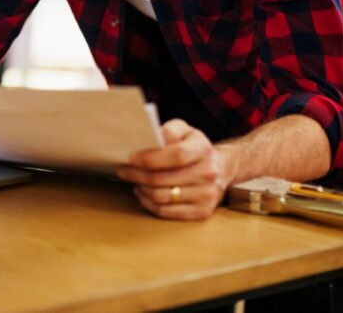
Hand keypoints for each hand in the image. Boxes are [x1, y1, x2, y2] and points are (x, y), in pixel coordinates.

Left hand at [114, 119, 236, 220]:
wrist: (220, 168)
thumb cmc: (192, 147)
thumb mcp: (184, 130)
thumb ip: (168, 131)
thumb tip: (150, 140)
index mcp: (203, 149)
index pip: (176, 155)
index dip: (150, 158)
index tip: (131, 158)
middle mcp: (208, 173)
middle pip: (163, 179)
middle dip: (137, 175)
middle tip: (122, 170)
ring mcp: (206, 195)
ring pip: (161, 196)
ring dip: (141, 189)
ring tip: (133, 181)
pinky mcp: (202, 211)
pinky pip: (166, 211)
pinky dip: (149, 203)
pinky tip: (143, 193)